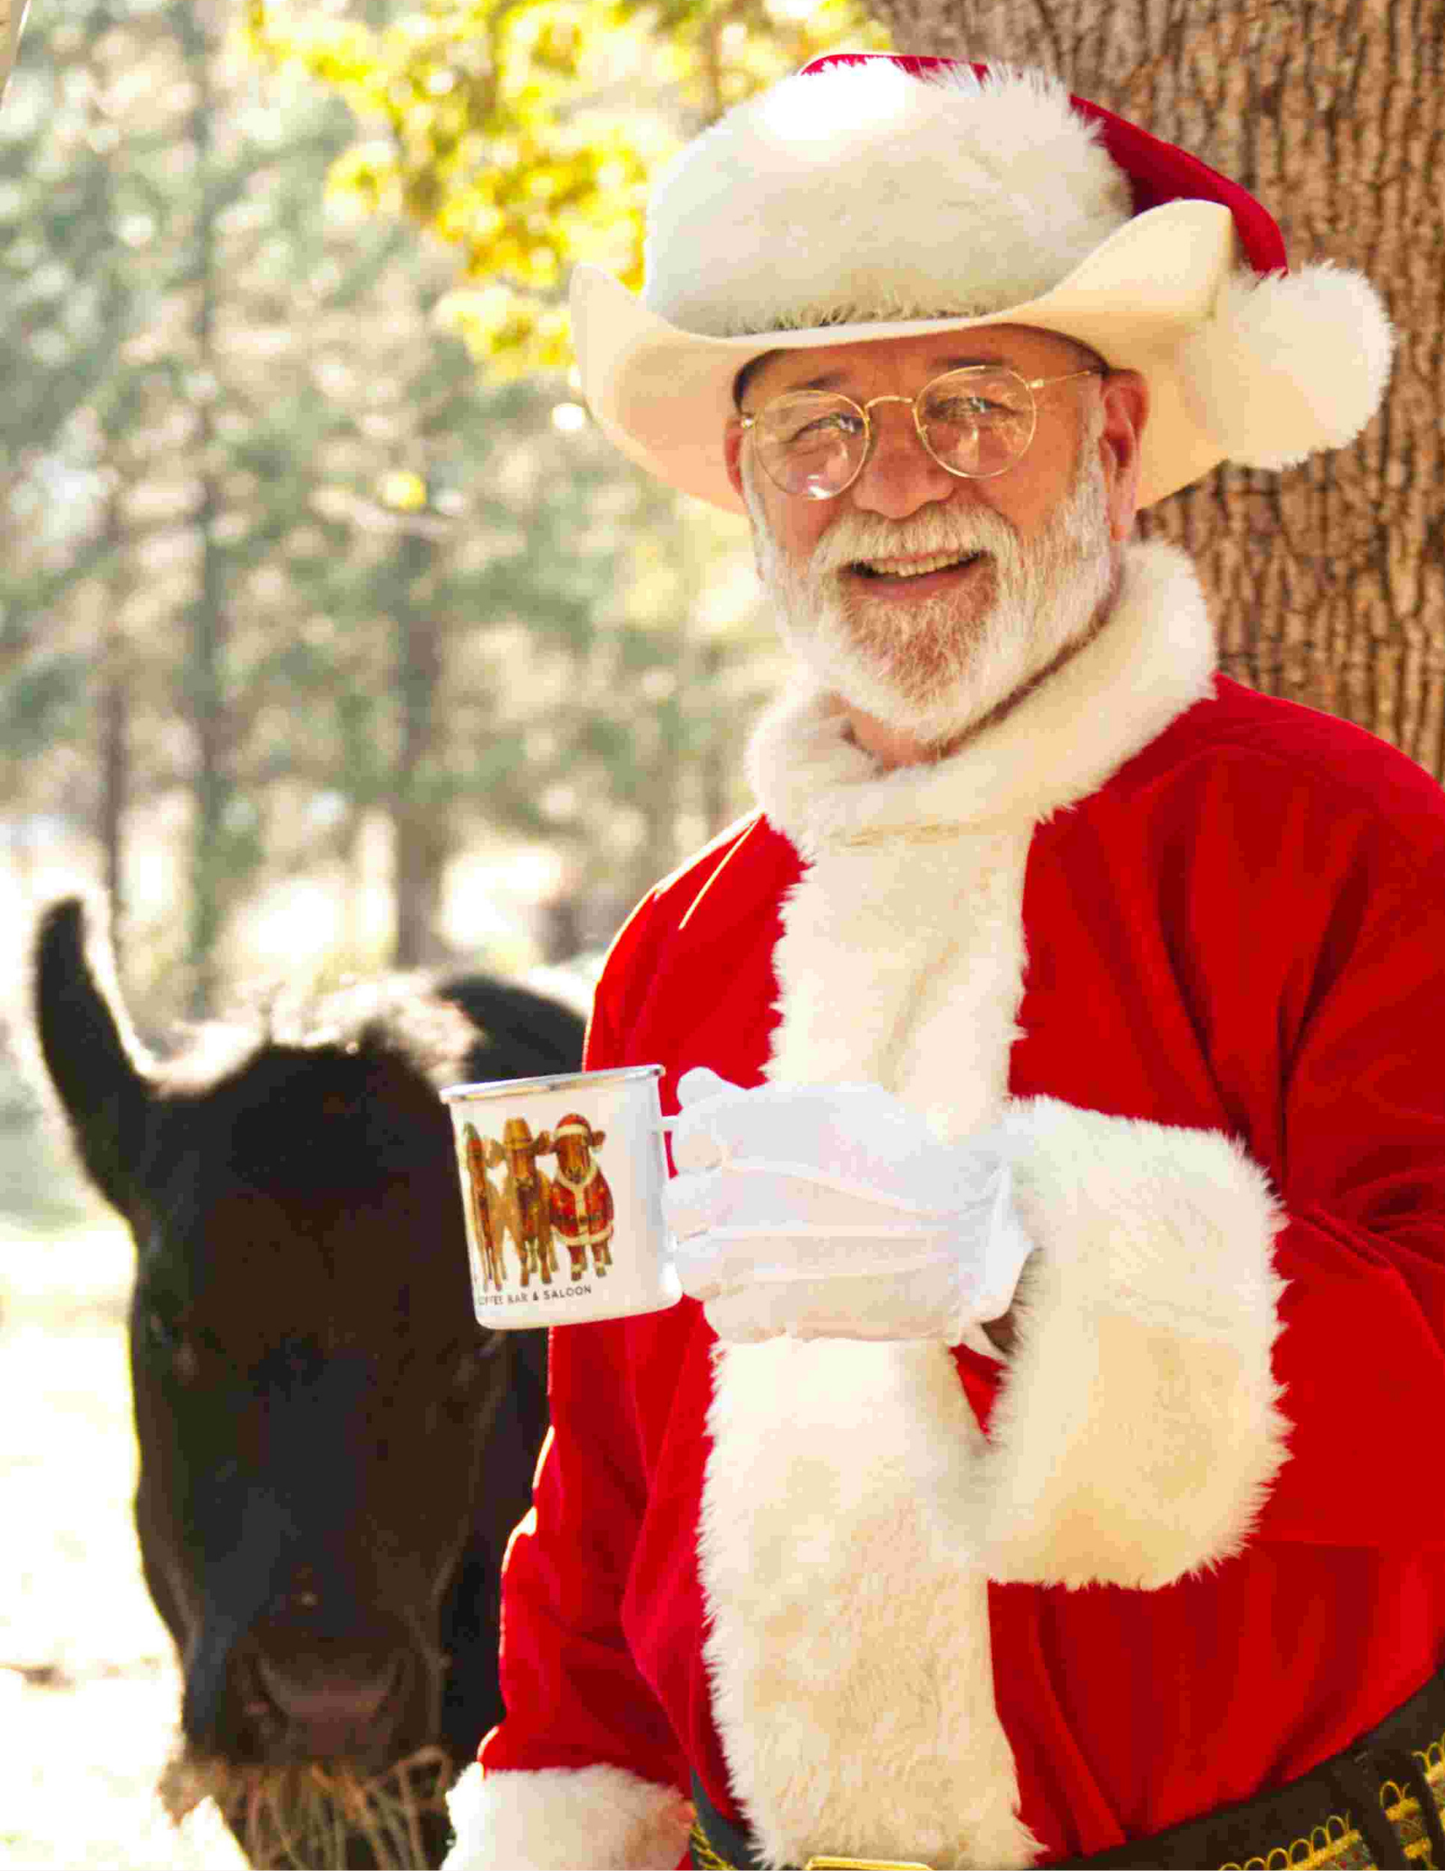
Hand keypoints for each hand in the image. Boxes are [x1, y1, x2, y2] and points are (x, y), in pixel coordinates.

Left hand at [664, 1069, 1031, 1346]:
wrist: (961, 1235)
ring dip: (718, 1262)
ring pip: (690, 1264)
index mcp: (745, 1128)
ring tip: (762, 1257)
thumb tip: (694, 1086)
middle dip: (711, 1208)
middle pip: (680, 1204)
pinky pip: (721, 1316)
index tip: (740, 1162)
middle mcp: (734, 1188)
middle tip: (755, 1213)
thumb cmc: (903, 1161)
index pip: (685, 1137)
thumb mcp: (834, 1107)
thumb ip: (753, 1102)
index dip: (711, 1151)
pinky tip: (778, 1291)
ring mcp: (745, 1254)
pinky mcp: (766, 1311)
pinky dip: (743, 1311)